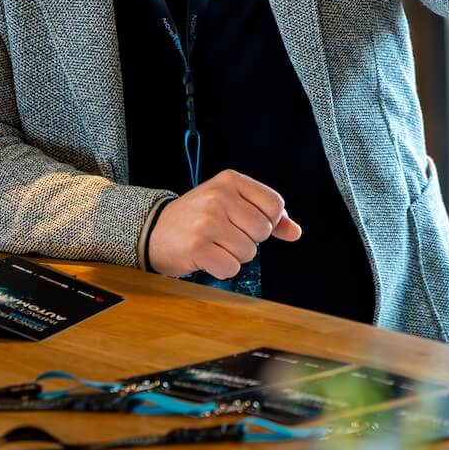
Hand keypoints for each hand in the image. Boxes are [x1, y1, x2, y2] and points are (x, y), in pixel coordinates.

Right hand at [146, 169, 301, 279]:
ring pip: (249, 252)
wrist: (153, 230)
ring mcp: (207, 222)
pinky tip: (207, 257)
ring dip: (235, 256)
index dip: (269, 221)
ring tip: (215, 245)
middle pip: (263, 230)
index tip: (248, 223)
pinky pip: (231, 268)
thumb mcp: (231, 203)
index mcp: (230, 180)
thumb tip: (295, 232)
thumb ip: (266, 214)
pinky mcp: (197, 247)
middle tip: (226, 235)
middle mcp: (219, 197)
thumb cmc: (198, 217)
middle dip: (250, 240)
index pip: (275, 204)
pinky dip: (223, 269)